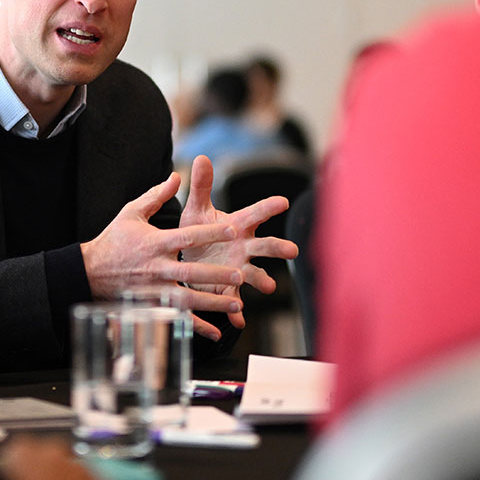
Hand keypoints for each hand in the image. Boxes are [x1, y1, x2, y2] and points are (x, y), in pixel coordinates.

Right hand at [81, 171, 254, 339]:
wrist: (89, 271)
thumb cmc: (113, 240)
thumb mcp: (131, 213)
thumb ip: (155, 196)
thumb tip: (176, 176)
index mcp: (155, 242)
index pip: (187, 236)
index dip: (210, 233)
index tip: (232, 230)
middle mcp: (156, 267)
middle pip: (191, 272)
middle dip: (216, 274)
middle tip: (239, 274)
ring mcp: (154, 289)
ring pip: (188, 298)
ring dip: (213, 303)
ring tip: (236, 304)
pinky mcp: (152, 305)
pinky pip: (177, 316)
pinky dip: (196, 326)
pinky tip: (215, 331)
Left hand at [179, 155, 298, 328]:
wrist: (187, 259)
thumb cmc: (197, 231)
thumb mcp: (196, 210)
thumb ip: (201, 186)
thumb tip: (201, 157)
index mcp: (238, 226)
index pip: (256, 213)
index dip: (269, 208)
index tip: (282, 201)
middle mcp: (244, 248)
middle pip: (265, 246)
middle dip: (278, 248)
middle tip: (292, 251)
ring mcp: (239, 269)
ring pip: (256, 274)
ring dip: (263, 280)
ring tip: (268, 287)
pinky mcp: (228, 289)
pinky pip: (235, 301)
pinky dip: (236, 313)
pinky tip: (238, 322)